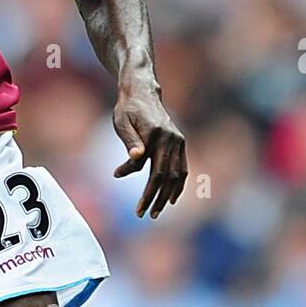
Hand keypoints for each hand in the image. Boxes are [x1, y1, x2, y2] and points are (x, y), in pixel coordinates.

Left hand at [112, 81, 187, 217]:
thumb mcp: (122, 123)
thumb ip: (130, 142)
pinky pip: (183, 167)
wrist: (142, 91)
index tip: (138, 210)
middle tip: (146, 215)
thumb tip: (136, 159)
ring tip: (157, 211)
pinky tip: (171, 198)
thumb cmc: (127, 109)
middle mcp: (172, 139)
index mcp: (157, 136)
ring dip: (169, 195)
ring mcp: (178, 140)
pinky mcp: (180, 141)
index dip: (148, 194)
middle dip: (157, 199)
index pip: (155, 174)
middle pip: (168, 177)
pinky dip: (179, 184)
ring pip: (178, 174)